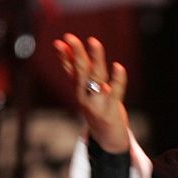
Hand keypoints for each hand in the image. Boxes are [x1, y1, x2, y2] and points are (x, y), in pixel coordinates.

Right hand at [53, 34, 130, 153]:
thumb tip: (65, 48)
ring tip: (94, 42)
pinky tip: (118, 67)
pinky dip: (117, 80)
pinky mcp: (111, 110)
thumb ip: (78, 72)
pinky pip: (115, 92)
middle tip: (71, 38)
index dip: (64, 57)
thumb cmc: (98, 110)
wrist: (107, 139)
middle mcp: (85, 96)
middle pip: (80, 72)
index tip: (59, 42)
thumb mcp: (86, 91)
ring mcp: (97, 104)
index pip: (70, 71)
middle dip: (76, 54)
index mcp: (79, 91)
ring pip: (96, 78)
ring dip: (95, 59)